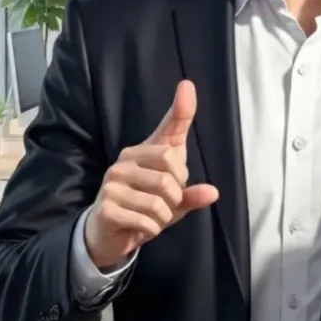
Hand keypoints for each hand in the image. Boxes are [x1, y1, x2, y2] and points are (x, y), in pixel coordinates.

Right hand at [84, 80, 218, 269]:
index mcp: (141, 152)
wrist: (109, 235)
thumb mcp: (171, 201)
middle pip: (170, 171)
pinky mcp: (107, 207)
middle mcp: (124, 161)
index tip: (187, 85)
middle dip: (176, 194)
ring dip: (164, 217)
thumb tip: (213, 192)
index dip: (181, 111)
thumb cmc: (142, 209)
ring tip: (151, 218)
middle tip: (164, 203)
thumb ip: (190, 194)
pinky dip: (151, 230)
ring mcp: (113, 183)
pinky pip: (147, 219)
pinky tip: (140, 227)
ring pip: (160, 200)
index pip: (168, 130)